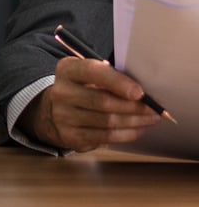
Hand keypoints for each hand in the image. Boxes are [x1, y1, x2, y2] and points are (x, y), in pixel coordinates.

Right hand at [18, 57, 160, 151]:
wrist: (53, 110)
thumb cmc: (81, 88)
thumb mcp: (87, 74)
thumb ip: (108, 76)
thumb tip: (140, 90)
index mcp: (66, 69)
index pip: (92, 72)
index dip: (118, 82)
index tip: (140, 92)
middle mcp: (61, 92)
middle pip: (103, 101)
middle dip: (133, 106)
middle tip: (153, 108)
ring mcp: (64, 116)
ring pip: (107, 121)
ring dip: (134, 121)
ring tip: (150, 119)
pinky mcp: (71, 136)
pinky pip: (105, 137)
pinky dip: (126, 134)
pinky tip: (137, 130)